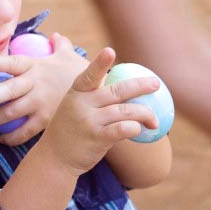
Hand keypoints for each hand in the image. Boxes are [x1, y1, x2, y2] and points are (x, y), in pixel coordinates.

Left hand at [0, 33, 88, 144]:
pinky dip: (12, 137)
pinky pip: (25, 131)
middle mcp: (35, 84)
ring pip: (12, 113)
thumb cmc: (81, 74)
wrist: (101, 96)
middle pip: (8, 90)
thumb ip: (60, 45)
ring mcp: (40, 103)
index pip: (11, 62)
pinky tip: (3, 140)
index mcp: (36, 66)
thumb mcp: (70, 56)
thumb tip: (55, 36)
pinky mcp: (46, 120)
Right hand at [39, 47, 159, 174]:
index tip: (110, 51)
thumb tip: (120, 83)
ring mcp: (89, 121)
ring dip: (145, 114)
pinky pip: (123, 129)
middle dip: (140, 86)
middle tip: (156, 84)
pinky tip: (142, 130)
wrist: (54, 159)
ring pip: (125, 111)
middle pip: (117, 90)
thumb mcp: (73, 106)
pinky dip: (135, 128)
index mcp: (76, 92)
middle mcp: (82, 104)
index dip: (100, 63)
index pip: (90, 74)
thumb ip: (92, 94)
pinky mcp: (97, 138)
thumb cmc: (69, 129)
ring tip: (155, 121)